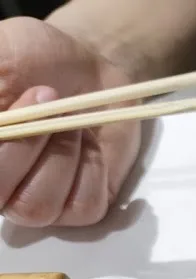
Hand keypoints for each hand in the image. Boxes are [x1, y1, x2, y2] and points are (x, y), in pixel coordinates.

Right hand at [0, 17, 139, 226]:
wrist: (82, 68)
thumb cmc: (27, 59)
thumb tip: (1, 122)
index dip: (6, 151)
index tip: (20, 107)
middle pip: (6, 202)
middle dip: (29, 148)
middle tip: (51, 101)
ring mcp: (37, 202)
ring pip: (39, 208)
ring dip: (62, 158)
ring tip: (73, 123)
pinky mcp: (79, 206)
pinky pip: (83, 208)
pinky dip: (92, 172)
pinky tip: (90, 146)